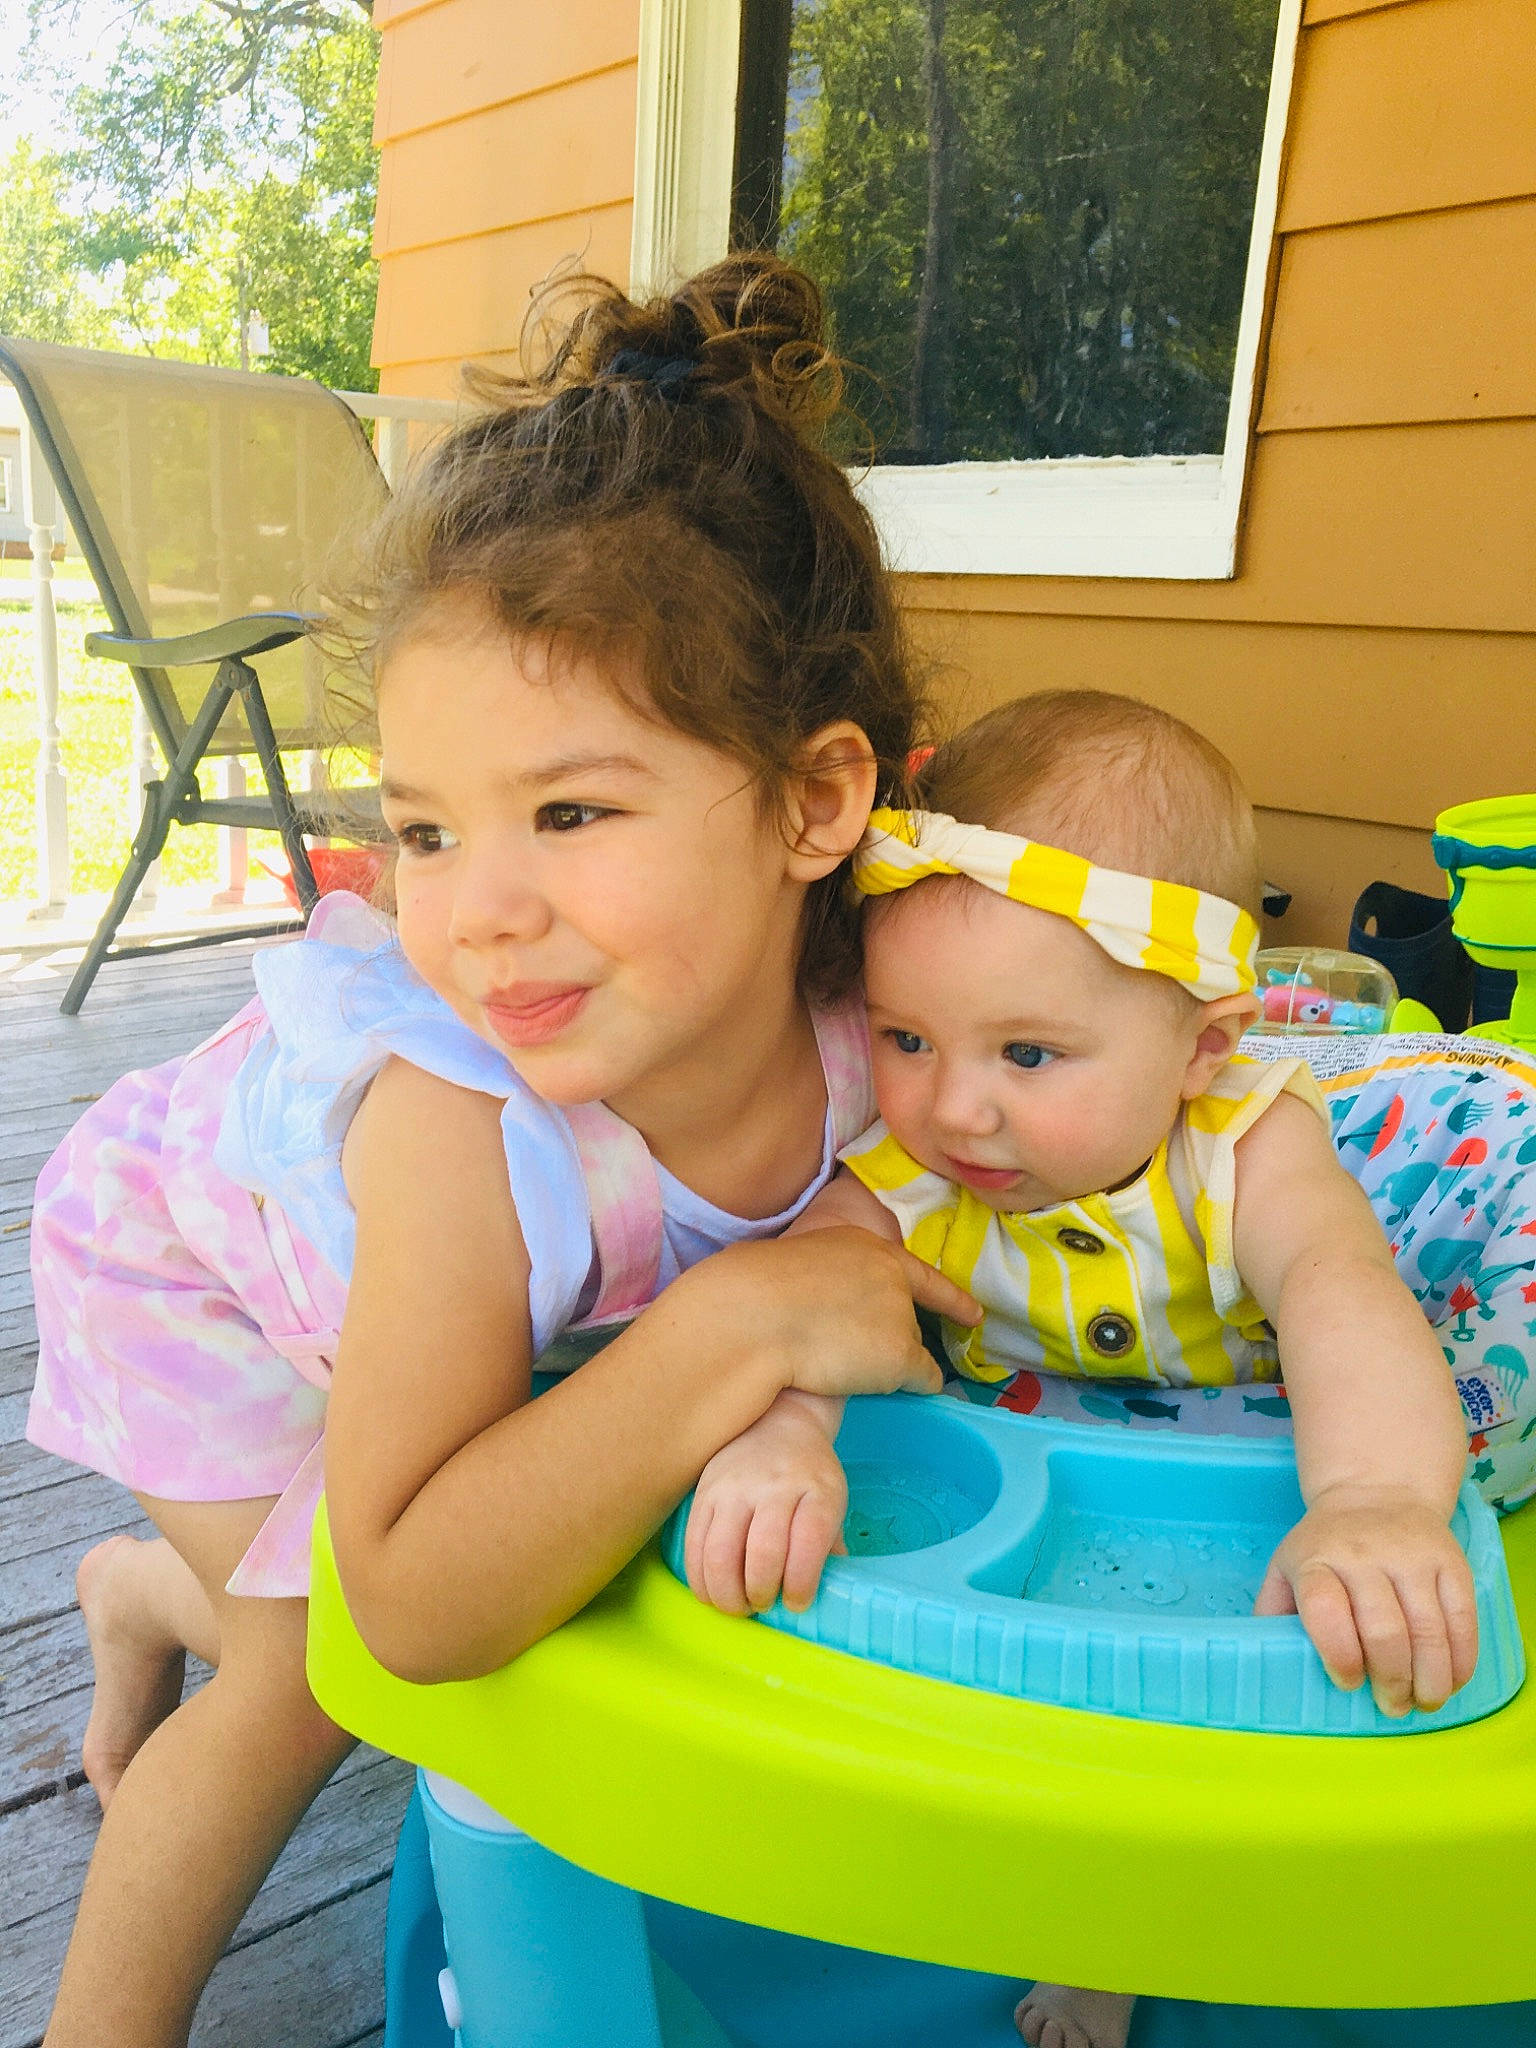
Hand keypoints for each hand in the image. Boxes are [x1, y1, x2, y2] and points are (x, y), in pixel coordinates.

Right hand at [684, 1394, 847, 1614]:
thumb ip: (829, 1544)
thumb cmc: (808, 1473)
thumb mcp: (833, 1499)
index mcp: (815, 1490)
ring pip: (721, 1554)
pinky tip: (712, 1592)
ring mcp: (734, 1488)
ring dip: (728, 1593)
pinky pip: (694, 1545)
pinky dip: (700, 1579)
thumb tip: (829, 1591)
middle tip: (764, 1604)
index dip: (800, 1584)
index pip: (808, 1544)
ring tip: (738, 1604)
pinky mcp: (703, 1493)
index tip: (796, 1602)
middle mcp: (774, 1487)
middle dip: (761, 1593)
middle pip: (762, 1553)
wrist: (777, 1422)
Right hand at [688, 1226, 972, 1403]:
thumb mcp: (798, 1268)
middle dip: (889, 1334)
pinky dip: (915, 1387)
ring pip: (907, 1348)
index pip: (919, 1274)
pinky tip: (896, 1392)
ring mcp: (900, 1314)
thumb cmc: (755, 1295)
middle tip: (842, 1345)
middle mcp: (892, 1277)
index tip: (975, 1314)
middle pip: (907, 1317)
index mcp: (865, 1248)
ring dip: (885, 1360)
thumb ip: (829, 1281)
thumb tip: (828, 1308)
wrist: (754, 1317)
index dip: (951, 1298)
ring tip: (836, 1364)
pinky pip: (923, 1379)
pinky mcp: (900, 1355)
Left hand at [1252, 1486, 1478, 1715]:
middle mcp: (1365, 1556)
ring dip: (1428, 1680)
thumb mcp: (1286, 1567)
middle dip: (1390, 1681)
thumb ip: (1273, 1611)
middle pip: (1384, 1631)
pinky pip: (1463, 1621)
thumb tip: (1264, 1660)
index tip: (1347, 1682)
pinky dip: (1460, 1661)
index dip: (1339, 1655)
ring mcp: (1412, 1558)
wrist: (1375, 1493)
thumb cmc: (1325, 1546)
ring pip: (1428, 1632)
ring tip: (1421, 1702)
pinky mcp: (1451, 1563)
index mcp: (1317, 1560)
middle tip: (1391, 1706)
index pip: (1326, 1609)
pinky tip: (1450, 1681)